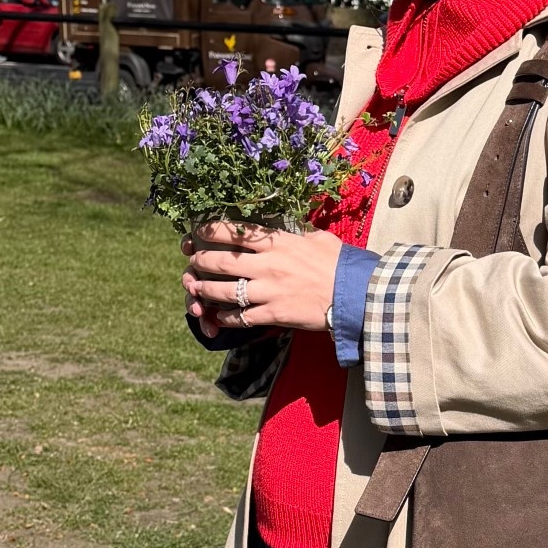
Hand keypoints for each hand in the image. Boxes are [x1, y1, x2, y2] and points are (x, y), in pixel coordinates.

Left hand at [183, 222, 342, 336]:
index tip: (199, 231)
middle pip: (221, 261)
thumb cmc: (341, 265)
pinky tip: (220, 316)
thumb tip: (296, 230)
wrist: (355, 295)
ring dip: (205, 290)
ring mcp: (268, 291)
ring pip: (224, 291)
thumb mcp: (320, 239)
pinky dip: (226, 317)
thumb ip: (301, 234)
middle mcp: (268, 265)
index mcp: (278, 243)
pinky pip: (241, 317)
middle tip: (192, 261)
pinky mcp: (274, 314)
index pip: (236, 232)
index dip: (211, 230)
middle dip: (200, 261)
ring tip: (196, 289)